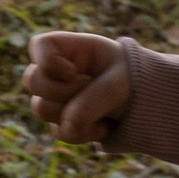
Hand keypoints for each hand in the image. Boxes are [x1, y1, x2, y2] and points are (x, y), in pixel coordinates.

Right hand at [22, 30, 133, 145]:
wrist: (146, 104)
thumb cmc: (131, 80)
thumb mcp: (118, 84)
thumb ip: (90, 102)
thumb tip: (66, 127)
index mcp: (70, 48)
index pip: (38, 45)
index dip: (48, 61)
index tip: (73, 71)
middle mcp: (56, 71)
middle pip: (32, 80)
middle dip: (63, 90)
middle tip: (92, 87)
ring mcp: (55, 97)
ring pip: (41, 109)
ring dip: (74, 112)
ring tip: (102, 109)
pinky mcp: (61, 121)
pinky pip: (61, 132)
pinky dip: (85, 132)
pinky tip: (104, 125)